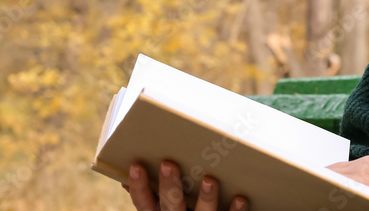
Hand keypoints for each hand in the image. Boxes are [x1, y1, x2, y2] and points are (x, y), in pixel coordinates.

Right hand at [122, 160, 249, 210]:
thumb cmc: (178, 210)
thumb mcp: (159, 207)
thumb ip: (150, 194)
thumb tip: (127, 174)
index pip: (143, 202)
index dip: (139, 186)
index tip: (136, 165)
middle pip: (171, 205)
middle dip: (170, 186)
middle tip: (168, 163)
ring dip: (206, 198)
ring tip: (210, 180)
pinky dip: (234, 210)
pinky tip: (241, 198)